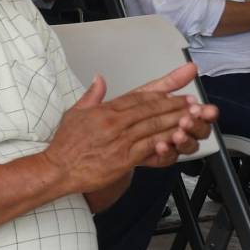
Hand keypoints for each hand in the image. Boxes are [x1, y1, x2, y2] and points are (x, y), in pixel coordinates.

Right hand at [44, 64, 215, 191]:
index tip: (176, 90)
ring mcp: (120, 140)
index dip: (160, 92)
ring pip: (155, 125)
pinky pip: (151, 145)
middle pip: (151, 109)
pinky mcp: (124, 158)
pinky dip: (167, 140)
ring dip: (177, 120)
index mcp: (104, 110)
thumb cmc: (65, 145)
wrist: (57, 170)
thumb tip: (99, 79)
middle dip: (175, 104)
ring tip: (192, 117)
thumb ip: (91, 95)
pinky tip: (179, 136)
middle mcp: (114, 123)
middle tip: (191, 102)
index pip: (138, 96)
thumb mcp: (74, 114)